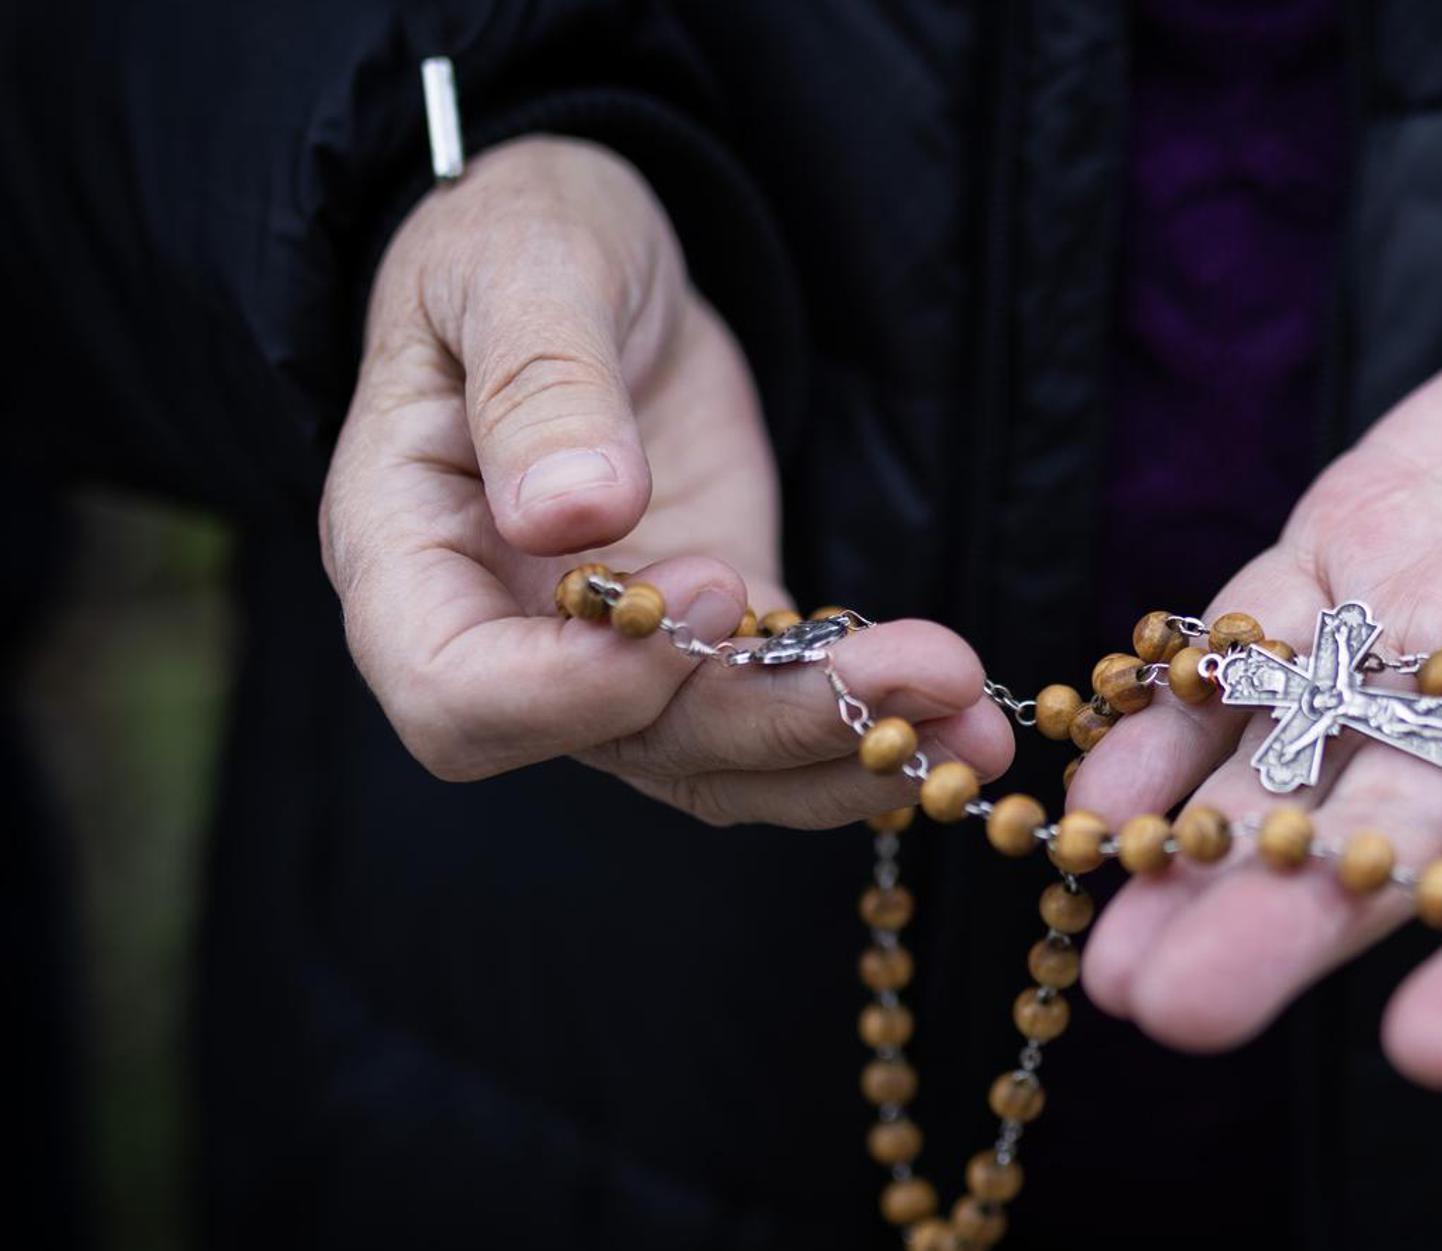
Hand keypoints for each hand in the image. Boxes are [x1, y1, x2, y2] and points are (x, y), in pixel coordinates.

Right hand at [321, 138, 1008, 824]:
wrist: (597, 249)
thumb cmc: (523, 239)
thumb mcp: (523, 269)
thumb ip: (539, 385)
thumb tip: (571, 518)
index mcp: (407, 553)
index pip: (461, 696)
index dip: (580, 687)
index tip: (708, 586)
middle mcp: (500, 636)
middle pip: (623, 745)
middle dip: (774, 723)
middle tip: (918, 680)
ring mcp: (607, 654)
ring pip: (714, 760)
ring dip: (844, 751)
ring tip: (973, 732)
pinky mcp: (708, 640)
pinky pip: (773, 719)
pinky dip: (864, 727)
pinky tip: (960, 724)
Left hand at [1069, 258, 1441, 1084]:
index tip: (1440, 1050)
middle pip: (1413, 835)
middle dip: (1298, 921)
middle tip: (1179, 1011)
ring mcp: (1425, 634)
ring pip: (1307, 765)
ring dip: (1203, 854)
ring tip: (1108, 958)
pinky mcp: (1344, 556)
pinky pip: (1245, 644)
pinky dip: (1174, 712)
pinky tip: (1093, 790)